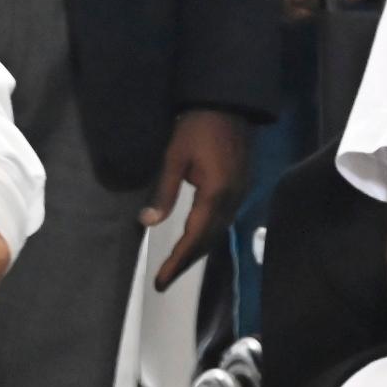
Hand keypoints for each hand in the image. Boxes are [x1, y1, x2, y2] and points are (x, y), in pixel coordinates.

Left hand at [141, 109, 249, 291]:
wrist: (230, 105)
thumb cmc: (197, 128)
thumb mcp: (174, 157)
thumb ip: (164, 191)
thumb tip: (147, 222)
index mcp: (215, 194)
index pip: (194, 237)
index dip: (177, 261)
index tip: (160, 282)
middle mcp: (232, 200)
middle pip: (209, 240)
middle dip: (186, 262)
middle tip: (165, 281)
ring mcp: (239, 194)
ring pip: (218, 232)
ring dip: (198, 251)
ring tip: (177, 266)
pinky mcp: (240, 188)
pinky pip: (224, 221)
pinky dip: (208, 236)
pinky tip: (197, 239)